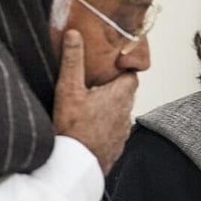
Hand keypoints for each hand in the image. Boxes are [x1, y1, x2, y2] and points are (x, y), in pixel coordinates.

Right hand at [53, 29, 137, 173]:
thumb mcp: (69, 90)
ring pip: (119, 113)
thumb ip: (72, 61)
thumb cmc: (73, 129)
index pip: (131, 75)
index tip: (111, 64)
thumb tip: (74, 34)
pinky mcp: (115, 148)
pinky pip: (113, 132)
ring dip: (108, 108)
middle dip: (113, 87)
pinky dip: (104, 126)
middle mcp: (125, 113)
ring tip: (90, 104)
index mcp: (120, 95)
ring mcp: (122, 132)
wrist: (75, 166)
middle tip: (95, 81)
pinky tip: (89, 126)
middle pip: (125, 94)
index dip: (122, 68)